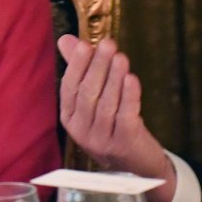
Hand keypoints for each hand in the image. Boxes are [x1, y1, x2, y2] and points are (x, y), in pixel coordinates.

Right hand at [57, 34, 176, 201]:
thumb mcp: (93, 98)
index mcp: (69, 117)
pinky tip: (131, 79)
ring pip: (106, 104)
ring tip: (121, 57)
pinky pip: (124, 117)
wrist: (135, 162)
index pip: (69, 88)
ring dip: (114, 78)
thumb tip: (66, 39)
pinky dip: (128, 96)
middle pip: (87, 94)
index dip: (78, 65)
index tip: (86, 44)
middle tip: (108, 44)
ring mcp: (101, 140)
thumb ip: (80, 68)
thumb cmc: (112, 123)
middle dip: (98, 67)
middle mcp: (81, 130)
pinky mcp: (122, 144)